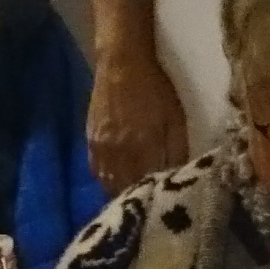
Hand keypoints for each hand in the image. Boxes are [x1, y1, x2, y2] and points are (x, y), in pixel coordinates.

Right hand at [87, 48, 190, 191]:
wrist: (121, 63)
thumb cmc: (154, 88)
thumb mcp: (175, 117)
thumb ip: (178, 149)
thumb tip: (179, 175)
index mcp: (144, 147)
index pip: (148, 186)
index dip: (155, 196)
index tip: (164, 204)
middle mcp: (119, 152)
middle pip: (126, 189)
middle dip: (137, 198)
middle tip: (148, 206)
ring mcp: (101, 148)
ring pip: (108, 183)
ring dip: (120, 192)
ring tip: (132, 197)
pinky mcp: (90, 140)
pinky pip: (96, 170)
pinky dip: (106, 180)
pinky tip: (115, 180)